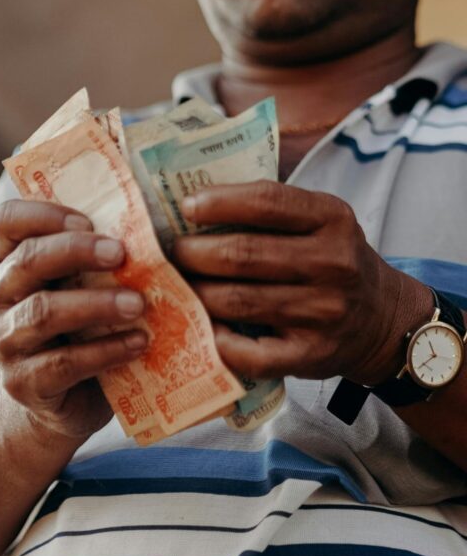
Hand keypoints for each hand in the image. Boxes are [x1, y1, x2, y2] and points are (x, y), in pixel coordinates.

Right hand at [0, 200, 146, 439]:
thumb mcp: (81, 290)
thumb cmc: (81, 332)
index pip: (7, 221)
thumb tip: (147, 227)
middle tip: (122, 253)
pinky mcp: (23, 383)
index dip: (44, 214)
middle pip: (27, 262)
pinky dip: (105, 351)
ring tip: (137, 303)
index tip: (89, 221)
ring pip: (42, 313)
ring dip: (95, 304)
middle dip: (76, 252)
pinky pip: (64, 363)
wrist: (65, 404)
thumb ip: (95, 261)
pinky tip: (138, 343)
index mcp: (7, 264)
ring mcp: (5, 343)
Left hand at [172, 181, 431, 384]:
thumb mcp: (322, 223)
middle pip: (242, 255)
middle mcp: (332, 264)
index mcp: (333, 219)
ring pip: (237, 301)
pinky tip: (203, 329)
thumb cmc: (333, 263)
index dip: (219, 202)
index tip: (186, 206)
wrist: (382, 321)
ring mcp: (323, 313)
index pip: (267, 201)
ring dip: (197, 293)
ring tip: (179, 286)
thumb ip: (273, 212)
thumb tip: (194, 205)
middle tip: (173, 254)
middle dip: (194, 253)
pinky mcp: (310, 354)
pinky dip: (217, 341)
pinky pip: (249, 352)